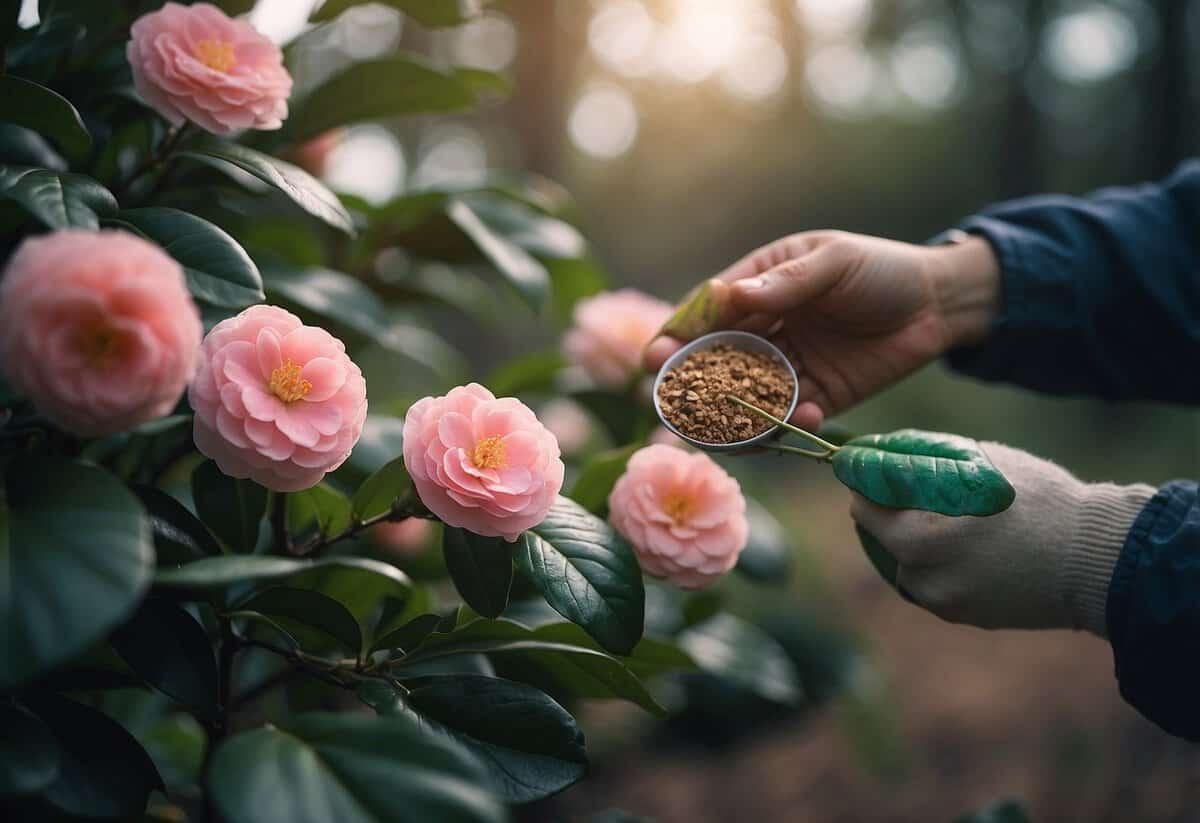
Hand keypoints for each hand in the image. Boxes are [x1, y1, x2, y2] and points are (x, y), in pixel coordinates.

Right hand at [643, 231, 1001, 430]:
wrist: (942, 303)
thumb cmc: (883, 269)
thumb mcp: (835, 262)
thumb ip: (788, 283)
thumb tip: (733, 296)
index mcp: (760, 284)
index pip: (708, 312)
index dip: (678, 335)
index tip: (655, 359)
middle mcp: (767, 328)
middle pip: (716, 360)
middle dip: (694, 386)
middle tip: (677, 408)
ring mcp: (790, 365)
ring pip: (747, 396)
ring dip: (736, 415)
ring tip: (731, 431)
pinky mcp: (819, 396)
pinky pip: (790, 416)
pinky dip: (790, 423)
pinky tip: (804, 416)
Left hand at [849, 442, 1156, 633]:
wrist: (1095, 559)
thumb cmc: (1038, 500)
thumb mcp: (976, 462)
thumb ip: (918, 458)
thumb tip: (873, 450)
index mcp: (918, 539)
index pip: (862, 507)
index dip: (864, 482)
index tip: (870, 468)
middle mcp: (922, 577)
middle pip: (880, 535)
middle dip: (890, 511)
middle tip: (914, 489)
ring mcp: (942, 601)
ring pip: (905, 561)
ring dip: (915, 539)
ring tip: (953, 517)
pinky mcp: (962, 615)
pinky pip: (932, 581)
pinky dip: (940, 561)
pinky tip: (971, 544)